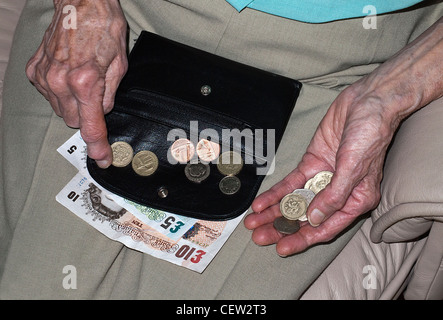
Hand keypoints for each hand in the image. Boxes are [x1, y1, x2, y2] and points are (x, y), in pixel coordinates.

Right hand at [26, 0, 127, 167]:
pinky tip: (68, 74)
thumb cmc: (103, 27)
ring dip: (74, 103)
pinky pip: (48, 95)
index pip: (91, 126)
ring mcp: (44, 77)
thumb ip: (110, 95)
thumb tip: (102, 113)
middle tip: (96, 94)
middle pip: (75, 121)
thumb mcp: (120, 64)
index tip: (103, 158)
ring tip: (83, 78)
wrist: (81, 3)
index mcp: (85, 82)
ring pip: (61, 110)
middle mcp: (60, 82)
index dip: (99, 146)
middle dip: (88, 115)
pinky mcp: (35, 70)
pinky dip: (60, 92)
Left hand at [244, 17, 442, 255]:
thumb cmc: (370, 135)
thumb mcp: (355, 168)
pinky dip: (275, 192)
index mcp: (355, 200)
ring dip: (274, 212)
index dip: (303, 239)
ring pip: (294, 201)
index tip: (282, 248)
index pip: (326, 227)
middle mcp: (337, 193)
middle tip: (259, 237)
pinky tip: (260, 202)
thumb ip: (335, 195)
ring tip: (253, 223)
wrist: (367, 102)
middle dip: (282, 227)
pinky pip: (290, 182)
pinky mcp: (311, 164)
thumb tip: (315, 219)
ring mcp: (322, 178)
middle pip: (305, 217)